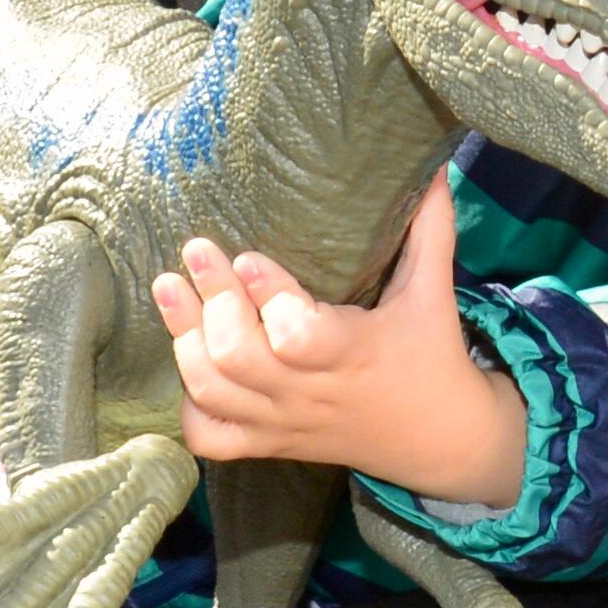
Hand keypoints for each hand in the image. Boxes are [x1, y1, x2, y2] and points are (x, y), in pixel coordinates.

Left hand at [152, 186, 528, 504]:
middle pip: (239, 357)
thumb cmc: (430, 352)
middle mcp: (311, 392)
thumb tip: (434, 165)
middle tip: (198, 252)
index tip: (246, 256)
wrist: (438, 438)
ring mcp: (284, 421)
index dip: (267, 297)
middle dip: (211, 303)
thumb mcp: (432, 291)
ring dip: (184, 340)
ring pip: (214, 392)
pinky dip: (189, 401)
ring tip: (169, 288)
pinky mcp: (269, 442)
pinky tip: (190, 360)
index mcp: (354, 352)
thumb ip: (429, 227)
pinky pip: (210, 435)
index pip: (298, 336)